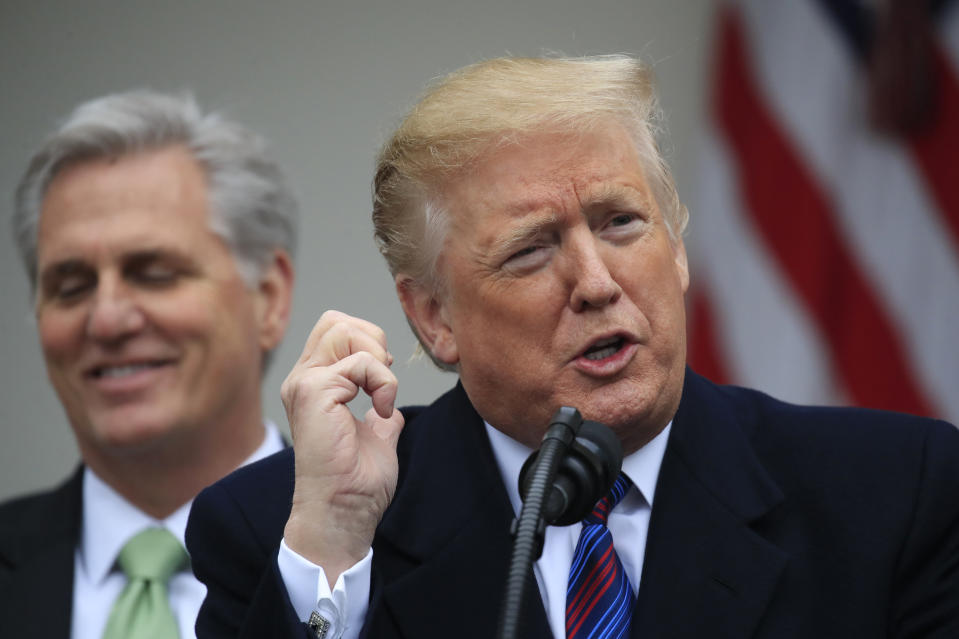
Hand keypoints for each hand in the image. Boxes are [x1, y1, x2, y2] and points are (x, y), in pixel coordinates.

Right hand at [280, 310, 404, 584]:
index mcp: (313, 385)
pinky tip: (382, 411)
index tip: (383, 382)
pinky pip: (361, 362)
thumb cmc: (355, 484)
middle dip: (372, 340)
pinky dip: (384, 382)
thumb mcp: (376, 435)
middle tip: (383, 382)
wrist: (342, 511)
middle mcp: (302, 379)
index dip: (368, 342)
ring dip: (378, 360)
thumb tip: (388, 407)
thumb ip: (378, 412)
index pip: (336, 330)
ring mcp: (304, 384)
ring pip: (345, 331)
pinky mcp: (314, 392)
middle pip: (337, 321)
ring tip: (382, 396)